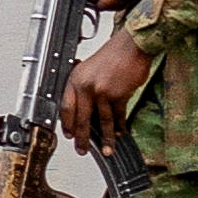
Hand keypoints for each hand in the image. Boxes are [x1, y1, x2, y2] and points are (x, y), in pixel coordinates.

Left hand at [61, 29, 155, 157]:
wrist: (131, 47)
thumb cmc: (112, 56)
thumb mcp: (89, 69)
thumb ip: (83, 87)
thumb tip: (83, 109)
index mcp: (75, 79)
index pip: (66, 107)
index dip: (67, 124)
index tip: (69, 135)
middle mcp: (86, 86)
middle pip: (81, 118)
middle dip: (82, 138)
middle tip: (82, 149)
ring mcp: (102, 91)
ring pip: (102, 121)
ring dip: (104, 138)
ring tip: (106, 149)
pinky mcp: (118, 95)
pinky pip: (117, 116)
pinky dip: (119, 126)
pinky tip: (119, 133)